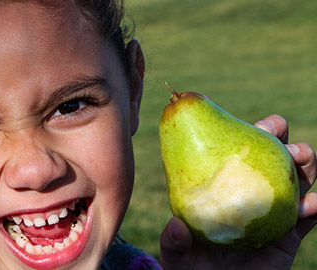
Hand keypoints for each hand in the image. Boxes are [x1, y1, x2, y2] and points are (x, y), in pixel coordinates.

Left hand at [159, 114, 316, 269]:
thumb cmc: (192, 269)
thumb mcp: (177, 256)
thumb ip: (175, 243)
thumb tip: (176, 227)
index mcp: (222, 187)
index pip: (232, 153)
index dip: (241, 132)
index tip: (243, 119)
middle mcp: (249, 193)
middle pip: (268, 156)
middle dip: (277, 136)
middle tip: (275, 129)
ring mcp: (272, 212)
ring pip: (295, 180)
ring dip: (303, 163)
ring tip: (299, 157)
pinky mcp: (290, 235)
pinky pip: (310, 217)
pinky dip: (316, 207)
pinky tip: (313, 205)